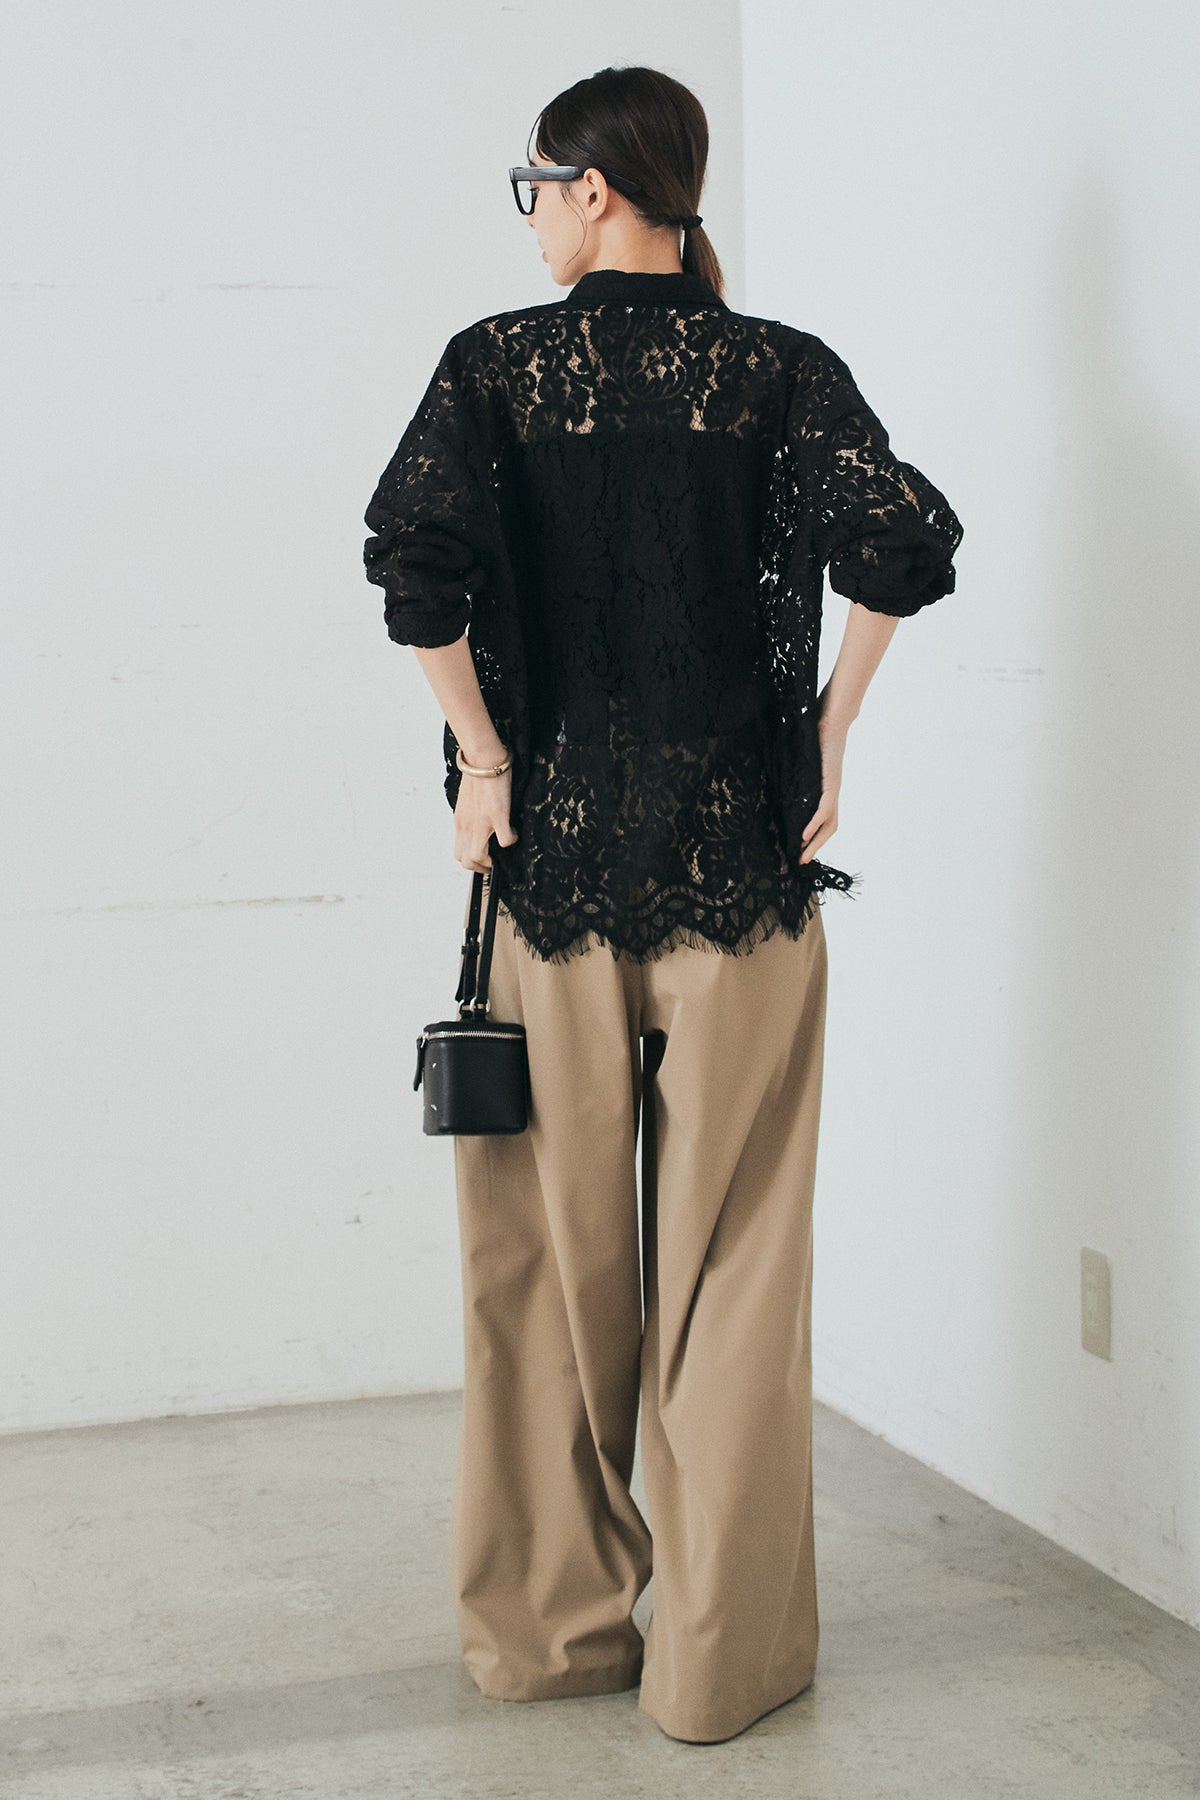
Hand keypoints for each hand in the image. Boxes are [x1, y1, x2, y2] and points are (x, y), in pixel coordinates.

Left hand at [454, 758, 518, 873]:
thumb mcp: (467, 802)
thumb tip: (479, 825)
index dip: (471, 861)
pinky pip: (505, 841)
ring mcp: (481, 823)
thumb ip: (471, 817)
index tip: (483, 860)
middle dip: (481, 867)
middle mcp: (466, 826)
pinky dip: (512, 840)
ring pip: (478, 857)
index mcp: (460, 822)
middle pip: (466, 861)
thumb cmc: (477, 776)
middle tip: (493, 864)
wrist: (483, 760)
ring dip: (492, 861)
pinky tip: (514, 831)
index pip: (459, 852)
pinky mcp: (497, 816)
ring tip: (502, 853)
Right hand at [799, 705, 850, 863]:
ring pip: (829, 823)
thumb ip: (795, 765)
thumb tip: (776, 767)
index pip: (824, 817)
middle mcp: (832, 790)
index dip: (814, 835)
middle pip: (829, 826)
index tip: (799, 848)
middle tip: (801, 862)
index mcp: (825, 786)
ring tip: (803, 856)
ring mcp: (832, 787)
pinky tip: (804, 836)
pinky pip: (824, 810)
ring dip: (816, 843)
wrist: (833, 715)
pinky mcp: (830, 781)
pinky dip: (815, 825)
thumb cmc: (818, 729)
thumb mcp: (802, 754)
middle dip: (816, 846)